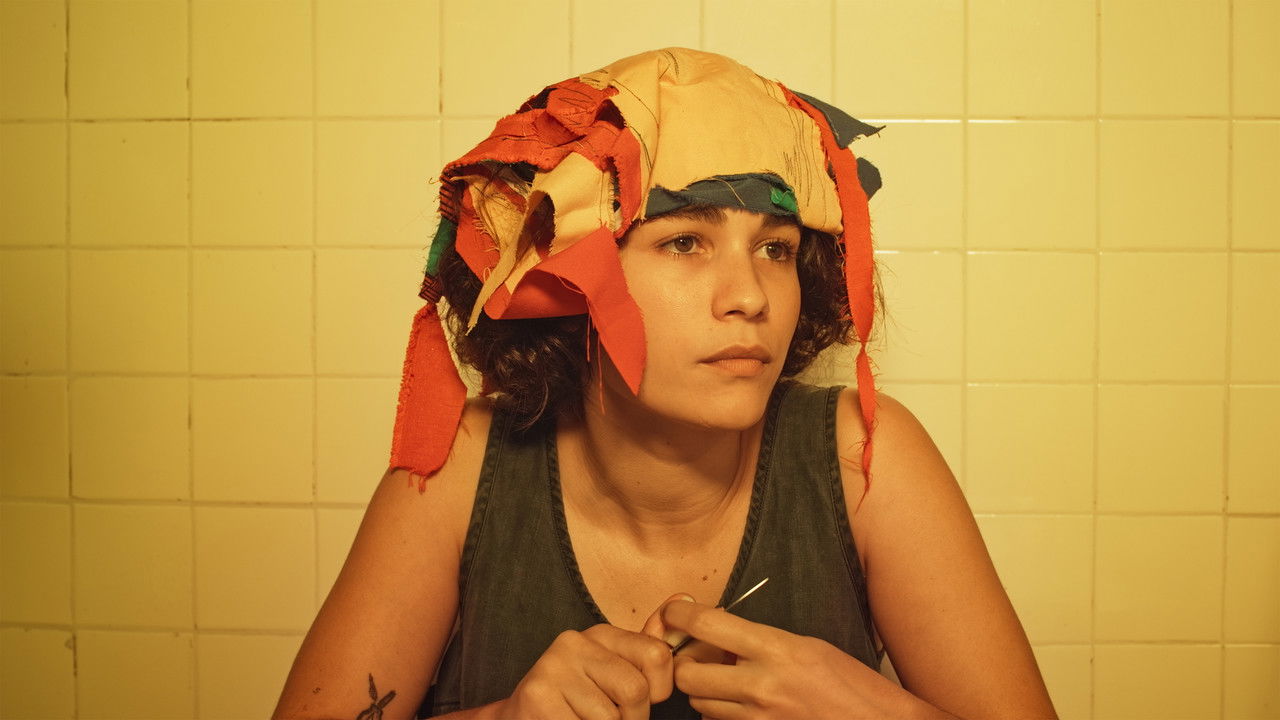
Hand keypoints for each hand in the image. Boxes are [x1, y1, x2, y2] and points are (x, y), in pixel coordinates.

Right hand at [497, 622, 673, 719]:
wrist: (521, 719)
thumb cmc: (576, 702)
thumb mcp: (613, 671)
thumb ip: (647, 646)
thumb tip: (685, 597)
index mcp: (600, 634)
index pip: (657, 655)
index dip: (658, 691)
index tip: (639, 701)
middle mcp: (575, 641)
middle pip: (636, 691)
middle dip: (632, 719)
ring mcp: (553, 667)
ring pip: (611, 719)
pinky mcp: (537, 697)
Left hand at [659, 599, 923, 719]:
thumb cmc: (850, 685)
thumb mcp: (808, 646)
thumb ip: (761, 642)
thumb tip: (719, 636)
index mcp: (778, 649)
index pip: (709, 625)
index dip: (680, 615)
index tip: (674, 611)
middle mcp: (763, 685)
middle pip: (689, 675)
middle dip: (687, 665)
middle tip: (701, 658)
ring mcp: (760, 719)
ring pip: (700, 705)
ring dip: (705, 693)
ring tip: (730, 684)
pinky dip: (722, 716)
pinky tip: (744, 707)